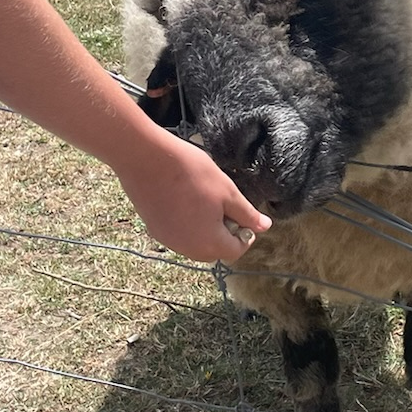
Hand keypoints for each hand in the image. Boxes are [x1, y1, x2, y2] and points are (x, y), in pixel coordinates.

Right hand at [116, 128, 270, 263]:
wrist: (147, 159)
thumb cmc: (192, 173)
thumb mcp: (228, 191)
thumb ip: (247, 214)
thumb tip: (265, 227)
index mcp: (210, 243)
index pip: (236, 251)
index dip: (245, 234)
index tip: (242, 214)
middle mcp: (188, 249)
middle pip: (214, 251)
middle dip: (224, 234)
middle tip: (223, 206)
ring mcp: (168, 240)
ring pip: (195, 243)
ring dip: (204, 230)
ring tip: (203, 200)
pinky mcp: (154, 229)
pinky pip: (177, 235)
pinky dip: (186, 224)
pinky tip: (184, 200)